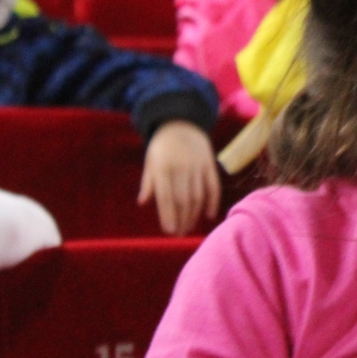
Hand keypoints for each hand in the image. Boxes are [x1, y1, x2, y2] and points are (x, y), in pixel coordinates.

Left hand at [138, 121, 220, 235]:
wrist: (182, 123)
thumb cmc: (162, 146)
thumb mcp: (150, 161)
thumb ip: (148, 182)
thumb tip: (143, 203)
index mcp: (163, 168)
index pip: (166, 197)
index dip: (168, 215)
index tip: (169, 231)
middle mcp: (181, 168)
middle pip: (183, 199)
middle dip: (182, 219)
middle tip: (179, 234)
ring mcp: (198, 166)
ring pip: (198, 196)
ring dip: (194, 214)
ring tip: (189, 227)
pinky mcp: (210, 165)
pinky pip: (213, 186)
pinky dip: (213, 201)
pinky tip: (209, 215)